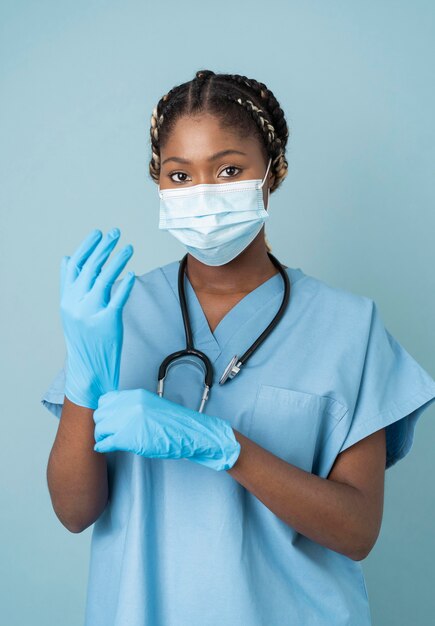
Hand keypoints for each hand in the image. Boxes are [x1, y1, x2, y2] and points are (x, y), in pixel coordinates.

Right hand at [60, 228, 134, 408]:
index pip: (76, 265)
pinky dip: (125, 285)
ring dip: (117, 261)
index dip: (88, 247)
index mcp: (67, 297)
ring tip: (128, 247)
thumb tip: (68, 257)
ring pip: (105, 280)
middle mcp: (76, 303)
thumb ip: (70, 283)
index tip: (98, 233)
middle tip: (116, 233)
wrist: (88, 365)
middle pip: (91, 268)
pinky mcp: (107, 322)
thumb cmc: (82, 335)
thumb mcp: (70, 309)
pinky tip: (132, 273)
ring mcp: (91, 313)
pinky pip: (117, 299)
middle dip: (104, 248)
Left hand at [93, 388, 240, 471]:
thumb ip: (133, 406)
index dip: (104, 410)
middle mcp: (129, 405)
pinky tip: (106, 448)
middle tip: (106, 432)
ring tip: (107, 441)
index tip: (106, 418)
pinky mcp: (127, 438)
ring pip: (100, 428)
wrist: (188, 433)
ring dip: (101, 436)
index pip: (105, 399)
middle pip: (100, 413)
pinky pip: (105, 442)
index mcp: (135, 396)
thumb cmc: (174, 423)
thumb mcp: (151, 406)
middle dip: (101, 424)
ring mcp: (127, 421)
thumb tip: (118, 413)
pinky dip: (103, 446)